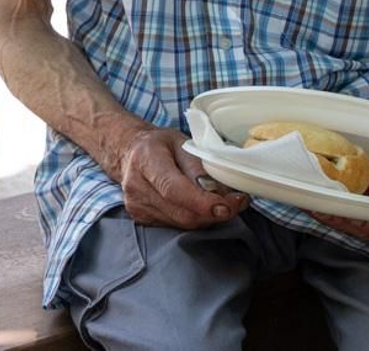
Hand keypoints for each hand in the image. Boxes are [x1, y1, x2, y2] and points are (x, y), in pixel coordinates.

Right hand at [112, 125, 249, 228]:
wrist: (130, 153)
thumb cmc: (159, 145)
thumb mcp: (182, 142)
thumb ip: (198, 166)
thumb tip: (219, 191)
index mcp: (146, 161)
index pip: (174, 190)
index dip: (202, 203)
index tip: (227, 206)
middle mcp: (137, 187)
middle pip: (181, 213)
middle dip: (214, 213)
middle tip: (238, 203)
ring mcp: (137, 207)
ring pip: (181, 223)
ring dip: (207, 217)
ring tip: (225, 202)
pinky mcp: (142, 219)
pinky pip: (175, 225)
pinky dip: (195, 218)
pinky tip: (205, 207)